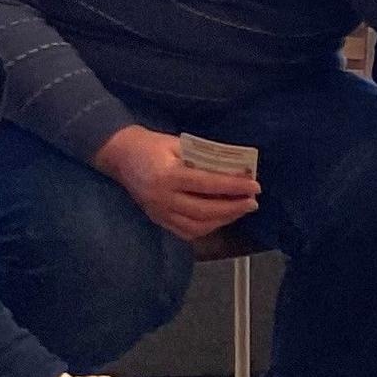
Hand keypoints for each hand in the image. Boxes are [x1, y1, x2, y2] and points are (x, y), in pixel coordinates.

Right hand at [95, 124, 258, 242]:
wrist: (120, 155)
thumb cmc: (152, 145)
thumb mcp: (179, 144)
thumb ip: (206, 158)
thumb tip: (238, 169)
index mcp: (167, 176)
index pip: (207, 184)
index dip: (233, 187)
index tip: (255, 186)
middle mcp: (162, 198)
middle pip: (204, 210)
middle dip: (233, 208)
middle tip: (253, 202)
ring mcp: (158, 212)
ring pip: (197, 226)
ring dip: (223, 219)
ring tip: (240, 209)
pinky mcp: (157, 219)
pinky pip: (186, 231)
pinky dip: (207, 227)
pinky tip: (221, 218)